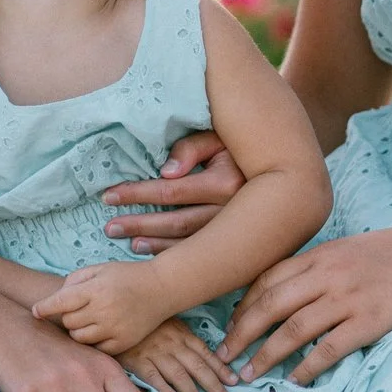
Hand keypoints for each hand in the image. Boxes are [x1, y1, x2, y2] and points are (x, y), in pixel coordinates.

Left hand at [33, 260, 175, 355]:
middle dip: (68, 316)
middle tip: (77, 311)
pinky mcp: (123, 342)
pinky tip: (100, 331)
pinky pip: (96, 348)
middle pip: (68, 322)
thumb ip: (75, 279)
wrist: (162, 288)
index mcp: (96, 289)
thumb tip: (56, 298)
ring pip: (79, 338)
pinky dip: (94, 341)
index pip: (60, 302)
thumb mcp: (101, 268)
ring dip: (79, 330)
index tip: (35, 312)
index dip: (44, 308)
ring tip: (89, 320)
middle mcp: (104, 310)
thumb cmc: (127, 276)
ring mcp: (114, 328)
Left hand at [102, 132, 241, 254]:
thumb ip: (191, 148)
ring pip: (188, 242)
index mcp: (226, 183)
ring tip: (127, 241)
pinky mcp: (237, 241)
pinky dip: (174, 254)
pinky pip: (202, 253)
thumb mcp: (218, 137)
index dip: (137, 193)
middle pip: (175, 222)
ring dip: (154, 244)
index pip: (170, 191)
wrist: (281, 169)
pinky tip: (152, 253)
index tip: (109, 196)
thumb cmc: (241, 146)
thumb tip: (166, 172)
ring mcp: (235, 231)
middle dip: (139, 224)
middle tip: (110, 227)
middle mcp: (232, 211)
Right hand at [119, 318, 234, 391]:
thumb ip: (183, 339)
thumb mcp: (169, 323)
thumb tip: (202, 356)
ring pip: (178, 374)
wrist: (117, 315)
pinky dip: (164, 388)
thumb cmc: (145, 322)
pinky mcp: (137, 361)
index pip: (205, 353)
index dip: (221, 368)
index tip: (234, 381)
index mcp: (182, 334)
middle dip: (213, 384)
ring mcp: (155, 353)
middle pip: (196, 366)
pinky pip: (153, 376)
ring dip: (192, 391)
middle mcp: (173, 344)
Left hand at [218, 220, 391, 384]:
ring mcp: (349, 297)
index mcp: (324, 252)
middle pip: (270, 304)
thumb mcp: (356, 249)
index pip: (268, 278)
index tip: (230, 326)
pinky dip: (306, 368)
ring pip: (291, 329)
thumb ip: (323, 268)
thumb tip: (293, 295)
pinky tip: (295, 382)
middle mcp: (329, 272)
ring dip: (264, 355)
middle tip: (224, 356)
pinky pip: (328, 349)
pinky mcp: (371, 320)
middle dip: (241, 333)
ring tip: (248, 375)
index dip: (243, 305)